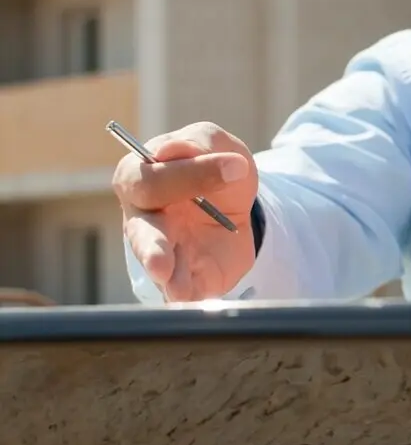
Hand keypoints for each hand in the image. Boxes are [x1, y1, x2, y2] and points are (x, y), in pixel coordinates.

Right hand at [113, 124, 258, 301]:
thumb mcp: (214, 143)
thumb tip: (168, 151)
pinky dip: (190, 297)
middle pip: (142, 235)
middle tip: (161, 265)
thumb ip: (196, 144)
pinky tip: (193, 301)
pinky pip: (186, 291)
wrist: (238, 202)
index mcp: (138, 177)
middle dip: (151, 250)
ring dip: (168, 281)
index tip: (235, 166)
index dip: (190, 174)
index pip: (151, 180)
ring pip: (159, 270)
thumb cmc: (211, 164)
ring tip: (176, 290)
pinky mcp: (187, 277)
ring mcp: (162, 252)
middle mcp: (142, 219)